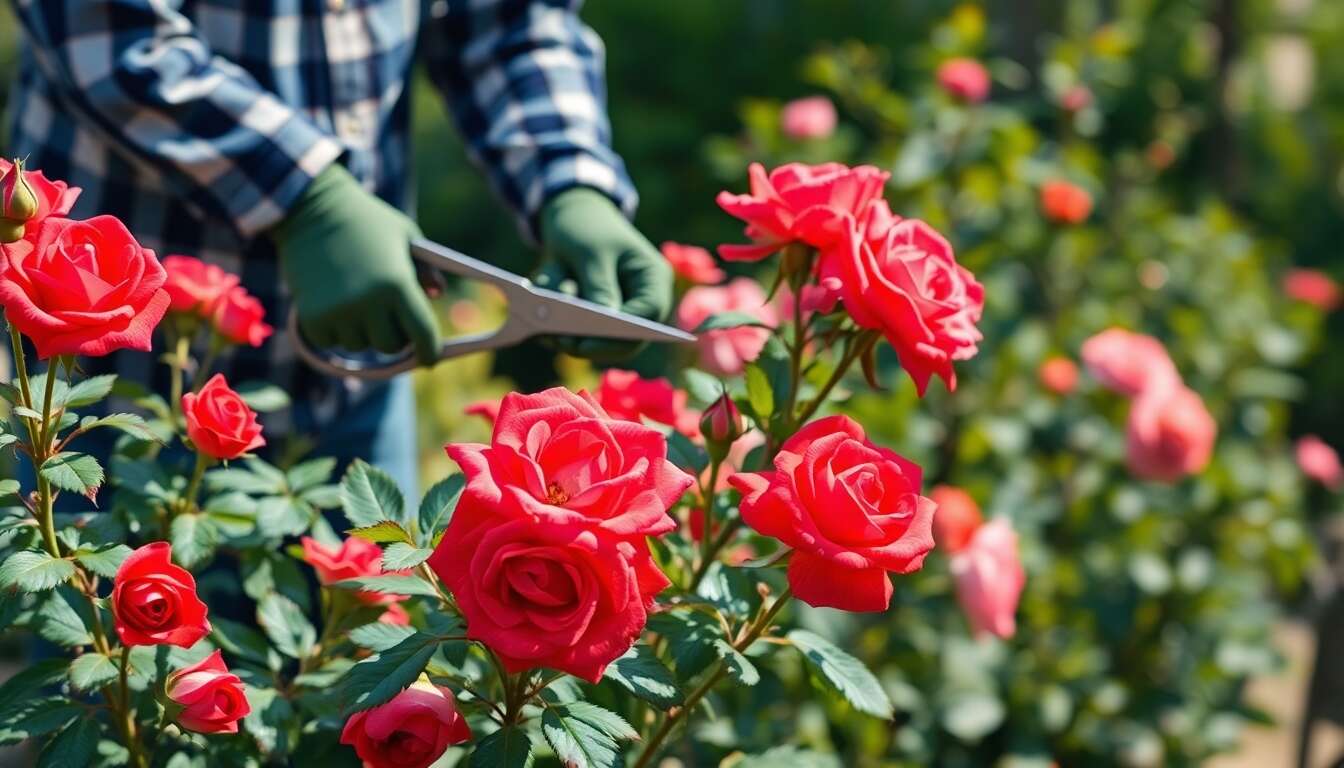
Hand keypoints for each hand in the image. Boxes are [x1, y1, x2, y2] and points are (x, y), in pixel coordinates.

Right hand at [269, 165, 440, 364]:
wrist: (310, 208)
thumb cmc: (366, 220)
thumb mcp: (405, 236)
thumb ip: (425, 268)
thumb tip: (438, 295)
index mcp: (397, 284)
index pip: (423, 333)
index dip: (430, 351)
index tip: (431, 359)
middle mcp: (369, 303)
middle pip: (392, 346)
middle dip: (395, 336)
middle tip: (389, 319)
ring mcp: (339, 312)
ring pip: (361, 344)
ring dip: (363, 331)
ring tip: (356, 299)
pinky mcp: (312, 317)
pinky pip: (332, 341)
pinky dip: (336, 330)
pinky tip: (334, 302)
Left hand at [536, 187, 673, 360]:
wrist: (568, 217)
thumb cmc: (586, 227)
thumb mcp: (590, 251)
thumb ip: (599, 285)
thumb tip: (605, 319)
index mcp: (653, 279)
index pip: (647, 317)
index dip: (620, 335)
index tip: (587, 343)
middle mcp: (640, 302)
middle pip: (623, 341)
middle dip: (589, 342)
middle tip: (557, 341)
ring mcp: (616, 314)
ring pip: (595, 342)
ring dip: (565, 332)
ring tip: (543, 313)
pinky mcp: (593, 321)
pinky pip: (574, 336)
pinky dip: (554, 327)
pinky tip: (538, 310)